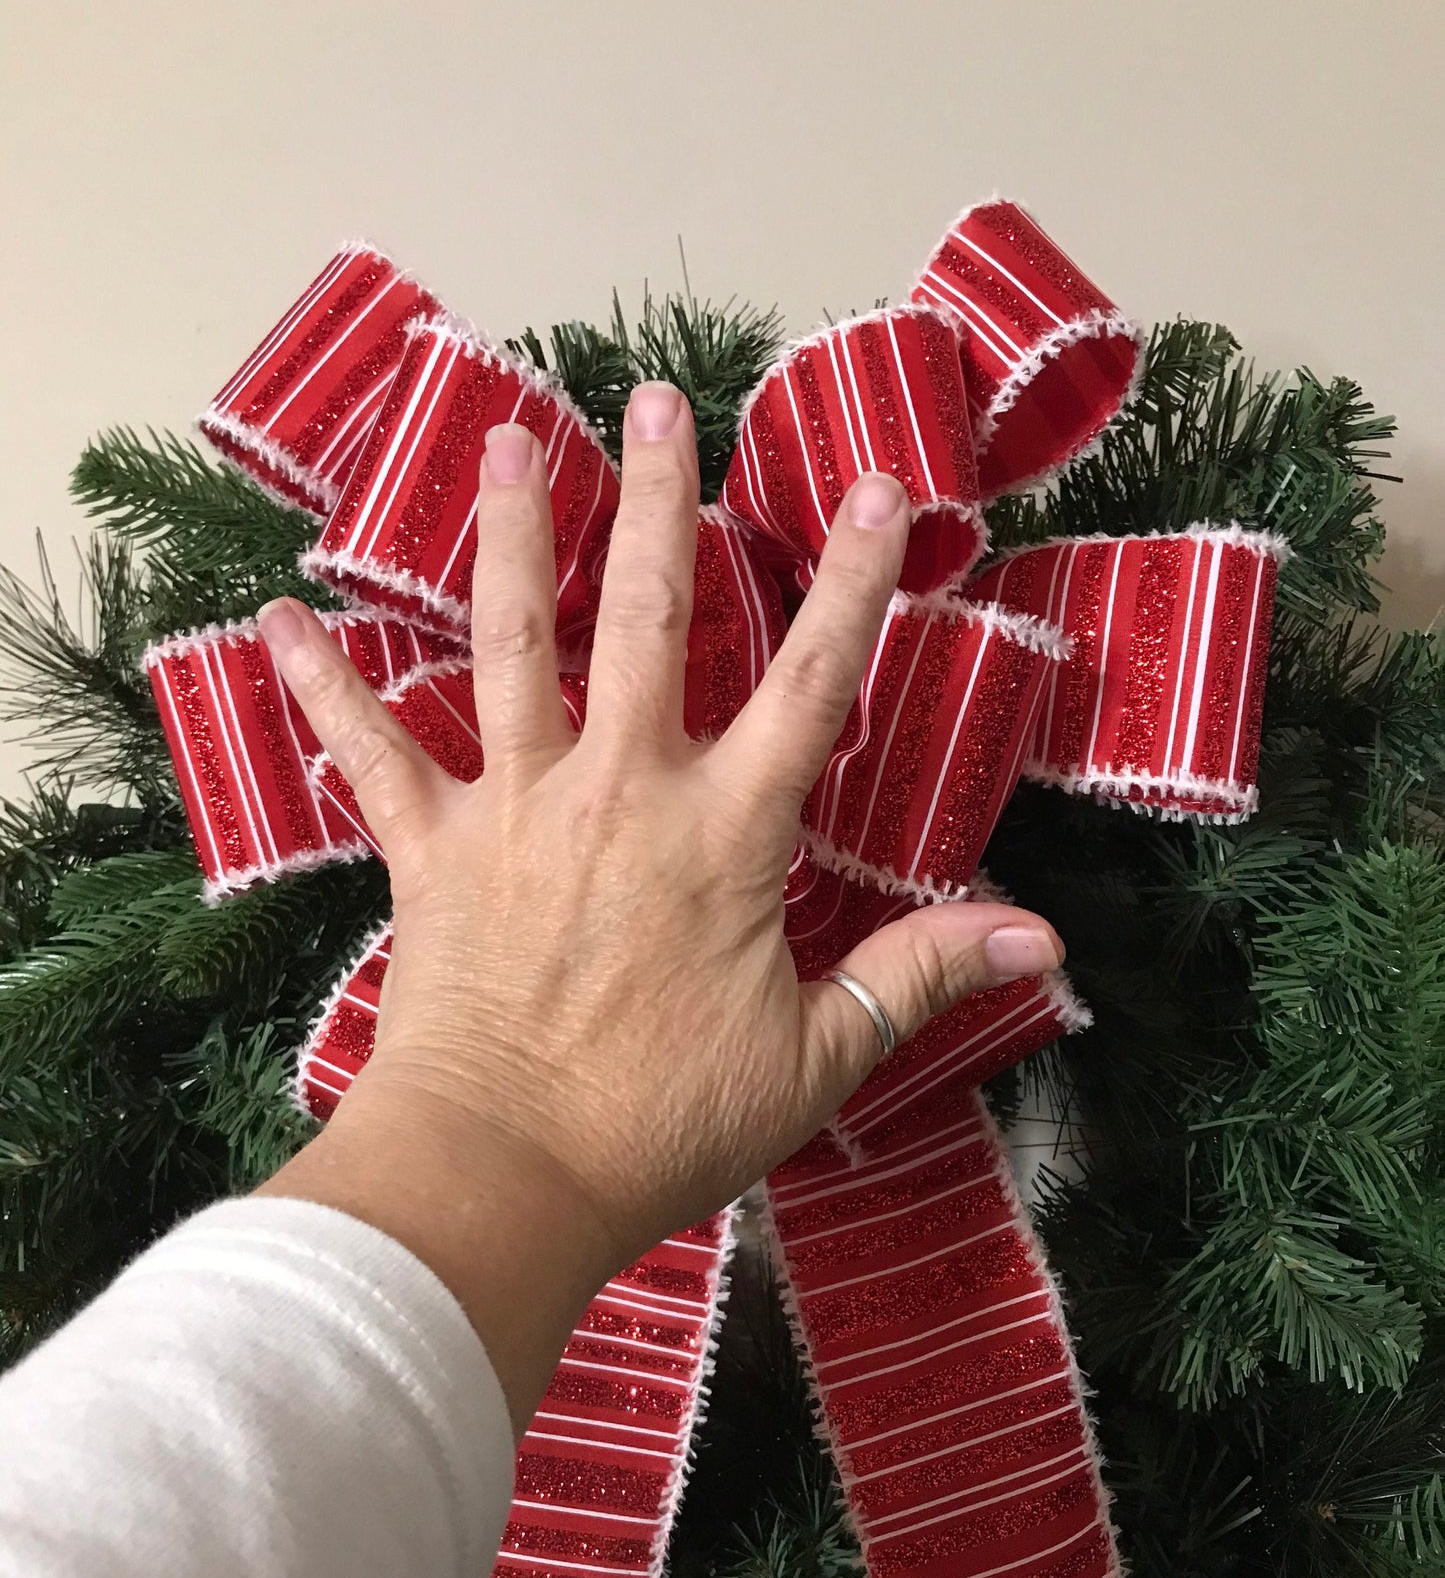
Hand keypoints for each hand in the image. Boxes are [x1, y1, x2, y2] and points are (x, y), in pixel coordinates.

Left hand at [257, 382, 1061, 1427]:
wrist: (502, 1176)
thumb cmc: (661, 1127)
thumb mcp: (815, 1059)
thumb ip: (919, 976)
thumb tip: (1044, 939)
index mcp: (726, 833)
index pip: (811, 684)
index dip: (855, 584)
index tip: (880, 490)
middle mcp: (619, 789)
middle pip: (644, 616)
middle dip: (656, 501)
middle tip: (655, 402)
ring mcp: (514, 809)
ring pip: (508, 644)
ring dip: (509, 537)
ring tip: (502, 438)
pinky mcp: (429, 852)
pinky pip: (369, 754)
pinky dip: (322, 687)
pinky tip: (276, 617)